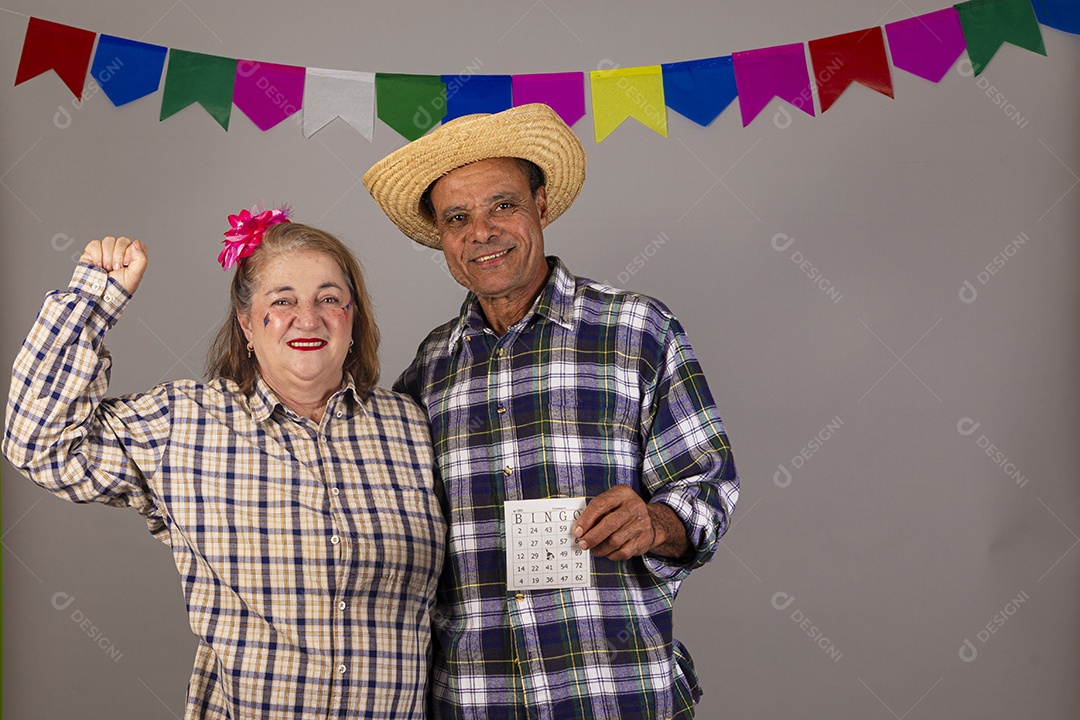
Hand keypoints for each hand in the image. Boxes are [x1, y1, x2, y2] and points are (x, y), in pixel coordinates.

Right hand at [79, 236, 147, 294]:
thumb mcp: (135, 275)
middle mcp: (121, 251)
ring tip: (107, 269)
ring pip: (109, 240)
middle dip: (118, 256)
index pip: (136, 244)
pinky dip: (97, 256)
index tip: (127, 265)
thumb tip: (136, 243)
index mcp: (133, 256)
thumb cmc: (118, 287)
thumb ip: (141, 259)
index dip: (131, 253)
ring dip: (108, 258)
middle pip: (122, 241)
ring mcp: (106, 250)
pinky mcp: (92, 251)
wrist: (99, 295)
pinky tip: (98, 266)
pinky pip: (95, 244)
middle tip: (116, 269)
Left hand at [573, 485, 691, 560]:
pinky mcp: (643, 539)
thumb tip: (579, 529)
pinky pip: (623, 551)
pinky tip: (607, 552)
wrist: (652, 521)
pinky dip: (611, 554)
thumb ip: (596, 511)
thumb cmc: (623, 511)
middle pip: (610, 524)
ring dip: (600, 548)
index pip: (601, 504)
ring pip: (615, 540)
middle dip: (593, 536)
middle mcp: (634, 506)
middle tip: (582, 544)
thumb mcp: (612, 502)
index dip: (586, 519)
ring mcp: (640, 523)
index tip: (577, 531)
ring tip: (592, 549)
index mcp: (622, 493)